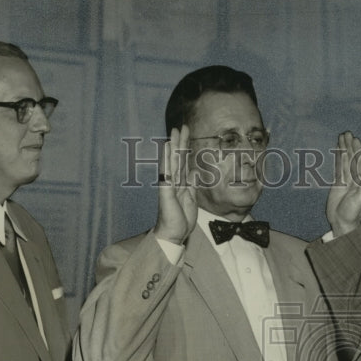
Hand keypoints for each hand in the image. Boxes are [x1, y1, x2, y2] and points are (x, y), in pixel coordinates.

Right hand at [154, 125, 197, 244]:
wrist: (173, 234)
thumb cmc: (180, 219)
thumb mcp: (191, 200)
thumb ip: (191, 185)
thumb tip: (193, 172)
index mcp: (181, 184)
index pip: (184, 162)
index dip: (186, 149)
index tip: (188, 135)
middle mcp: (174, 181)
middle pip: (178, 158)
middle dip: (181, 142)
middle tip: (182, 126)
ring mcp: (169, 184)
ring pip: (173, 161)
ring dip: (174, 145)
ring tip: (175, 131)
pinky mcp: (166, 190)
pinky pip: (167, 171)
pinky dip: (167, 159)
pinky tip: (167, 148)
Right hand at [326, 131, 360, 236]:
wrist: (341, 223)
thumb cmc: (352, 214)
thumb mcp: (360, 200)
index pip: (360, 163)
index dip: (358, 151)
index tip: (354, 139)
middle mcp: (356, 178)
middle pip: (353, 158)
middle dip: (350, 146)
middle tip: (347, 133)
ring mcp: (347, 180)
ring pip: (345, 161)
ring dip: (344, 149)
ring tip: (341, 137)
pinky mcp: (338, 183)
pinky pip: (339, 167)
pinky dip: (338, 158)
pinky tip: (338, 149)